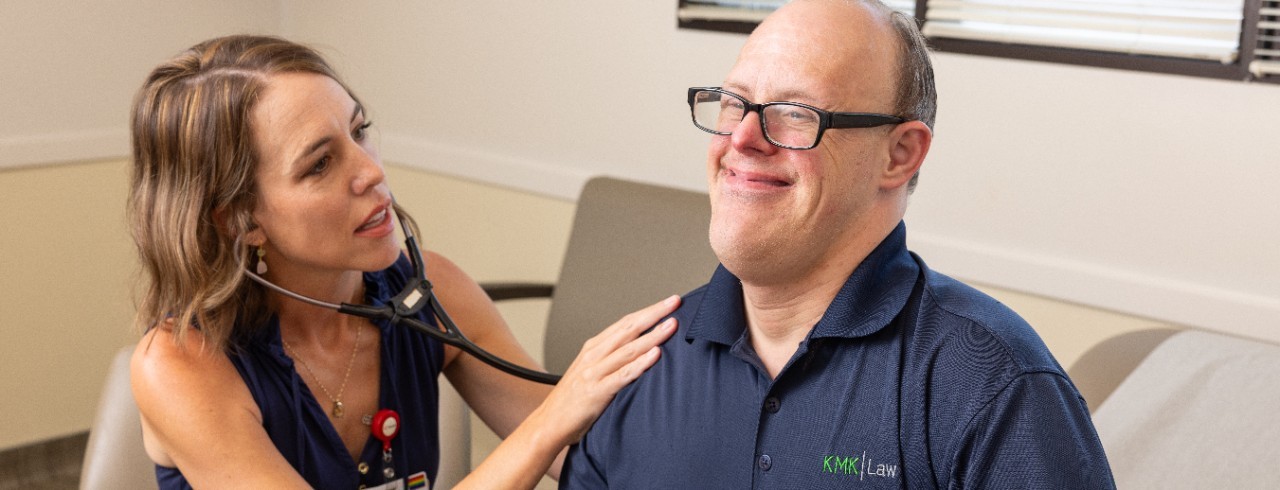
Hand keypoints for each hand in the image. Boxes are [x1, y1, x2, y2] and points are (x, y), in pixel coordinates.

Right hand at [535, 295, 679, 445]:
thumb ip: (610, 360)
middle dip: (654, 314)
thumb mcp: (589, 371)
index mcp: (593, 348)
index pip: (625, 323)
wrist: (549, 423)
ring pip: (629, 349)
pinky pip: (623, 375)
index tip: (668, 303)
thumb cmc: (572, 400)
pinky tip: (655, 355)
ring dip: (652, 335)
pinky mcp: (597, 392)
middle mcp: (594, 355)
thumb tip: (641, 351)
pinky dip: (640, 363)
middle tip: (675, 303)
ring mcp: (594, 373)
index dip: (648, 311)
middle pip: (629, 329)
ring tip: (671, 325)